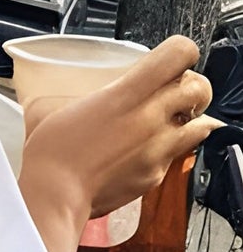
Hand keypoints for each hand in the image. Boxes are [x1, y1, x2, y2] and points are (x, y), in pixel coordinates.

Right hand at [19, 33, 223, 223]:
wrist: (54, 198)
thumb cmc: (50, 153)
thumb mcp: (61, 106)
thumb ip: (92, 93)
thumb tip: (92, 86)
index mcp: (127, 93)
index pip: (181, 54)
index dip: (181, 53)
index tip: (172, 61)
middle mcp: (150, 117)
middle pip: (200, 87)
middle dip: (191, 87)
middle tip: (174, 93)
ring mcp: (157, 148)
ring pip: (202, 125)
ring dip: (190, 120)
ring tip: (169, 124)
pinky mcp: (156, 175)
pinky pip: (176, 156)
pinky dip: (167, 151)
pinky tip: (144, 153)